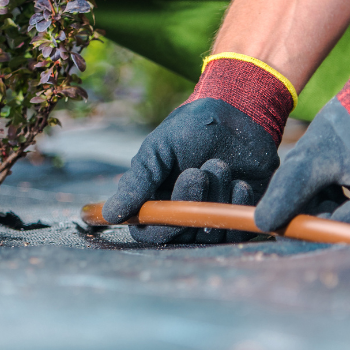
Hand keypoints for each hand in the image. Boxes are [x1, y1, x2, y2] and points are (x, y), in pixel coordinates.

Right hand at [103, 54, 295, 243]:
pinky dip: (237, 204)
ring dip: (215, 198)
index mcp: (156, 198)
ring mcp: (211, 215)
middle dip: (189, 203)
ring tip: (219, 165)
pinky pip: (237, 229)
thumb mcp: (158, 149)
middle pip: (179, 235)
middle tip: (196, 173)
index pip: (148, 232)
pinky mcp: (239, 215)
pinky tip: (240, 182)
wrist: (239, 113)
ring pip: (208, 232)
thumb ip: (137, 181)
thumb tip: (110, 214)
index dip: (157, 225)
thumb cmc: (192, 127)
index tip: (168, 200)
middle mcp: (182, 212)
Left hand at [255, 40, 349, 230]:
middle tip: (306, 187)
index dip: (307, 225)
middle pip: (349, 230)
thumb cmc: (345, 124)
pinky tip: (341, 182)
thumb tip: (265, 224)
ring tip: (326, 178)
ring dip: (333, 209)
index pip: (338, 230)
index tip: (281, 219)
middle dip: (320, 214)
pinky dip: (348, 206)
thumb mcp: (309, 155)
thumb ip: (288, 192)